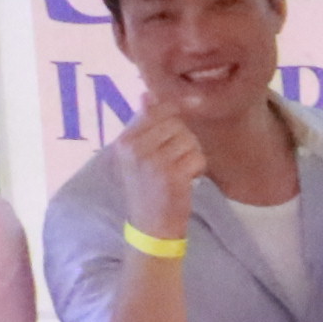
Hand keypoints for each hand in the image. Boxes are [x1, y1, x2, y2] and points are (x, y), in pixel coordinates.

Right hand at [115, 104, 207, 242]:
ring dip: (191, 155)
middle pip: (176, 123)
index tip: (171, 139)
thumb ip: (143, 123)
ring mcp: (153, 162)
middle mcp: (135, 148)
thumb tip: (147, 93)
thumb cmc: (148, 189)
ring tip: (179, 172)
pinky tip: (186, 181)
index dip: (172, 121)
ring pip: (189, 139)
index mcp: (124, 141)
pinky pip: (197, 156)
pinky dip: (197, 168)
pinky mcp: (172, 176)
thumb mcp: (137, 155)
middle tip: (174, 162)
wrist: (151, 228)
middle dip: (183, 141)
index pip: (157, 111)